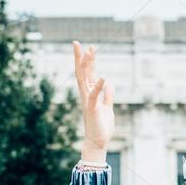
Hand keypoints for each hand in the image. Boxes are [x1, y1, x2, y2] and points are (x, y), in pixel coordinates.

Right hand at [72, 40, 114, 155]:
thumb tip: (109, 84)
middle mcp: (86, 95)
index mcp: (90, 93)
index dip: (88, 60)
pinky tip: (103, 78)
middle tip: (76, 42)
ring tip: (89, 52)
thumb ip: (108, 95)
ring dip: (86, 66)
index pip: (87, 73)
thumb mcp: (107, 107)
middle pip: (81, 72)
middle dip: (80, 57)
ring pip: (84, 80)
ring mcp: (88, 101)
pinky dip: (98, 87)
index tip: (89, 47)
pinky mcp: (92, 109)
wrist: (99, 142)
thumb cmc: (102, 126)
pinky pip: (94, 96)